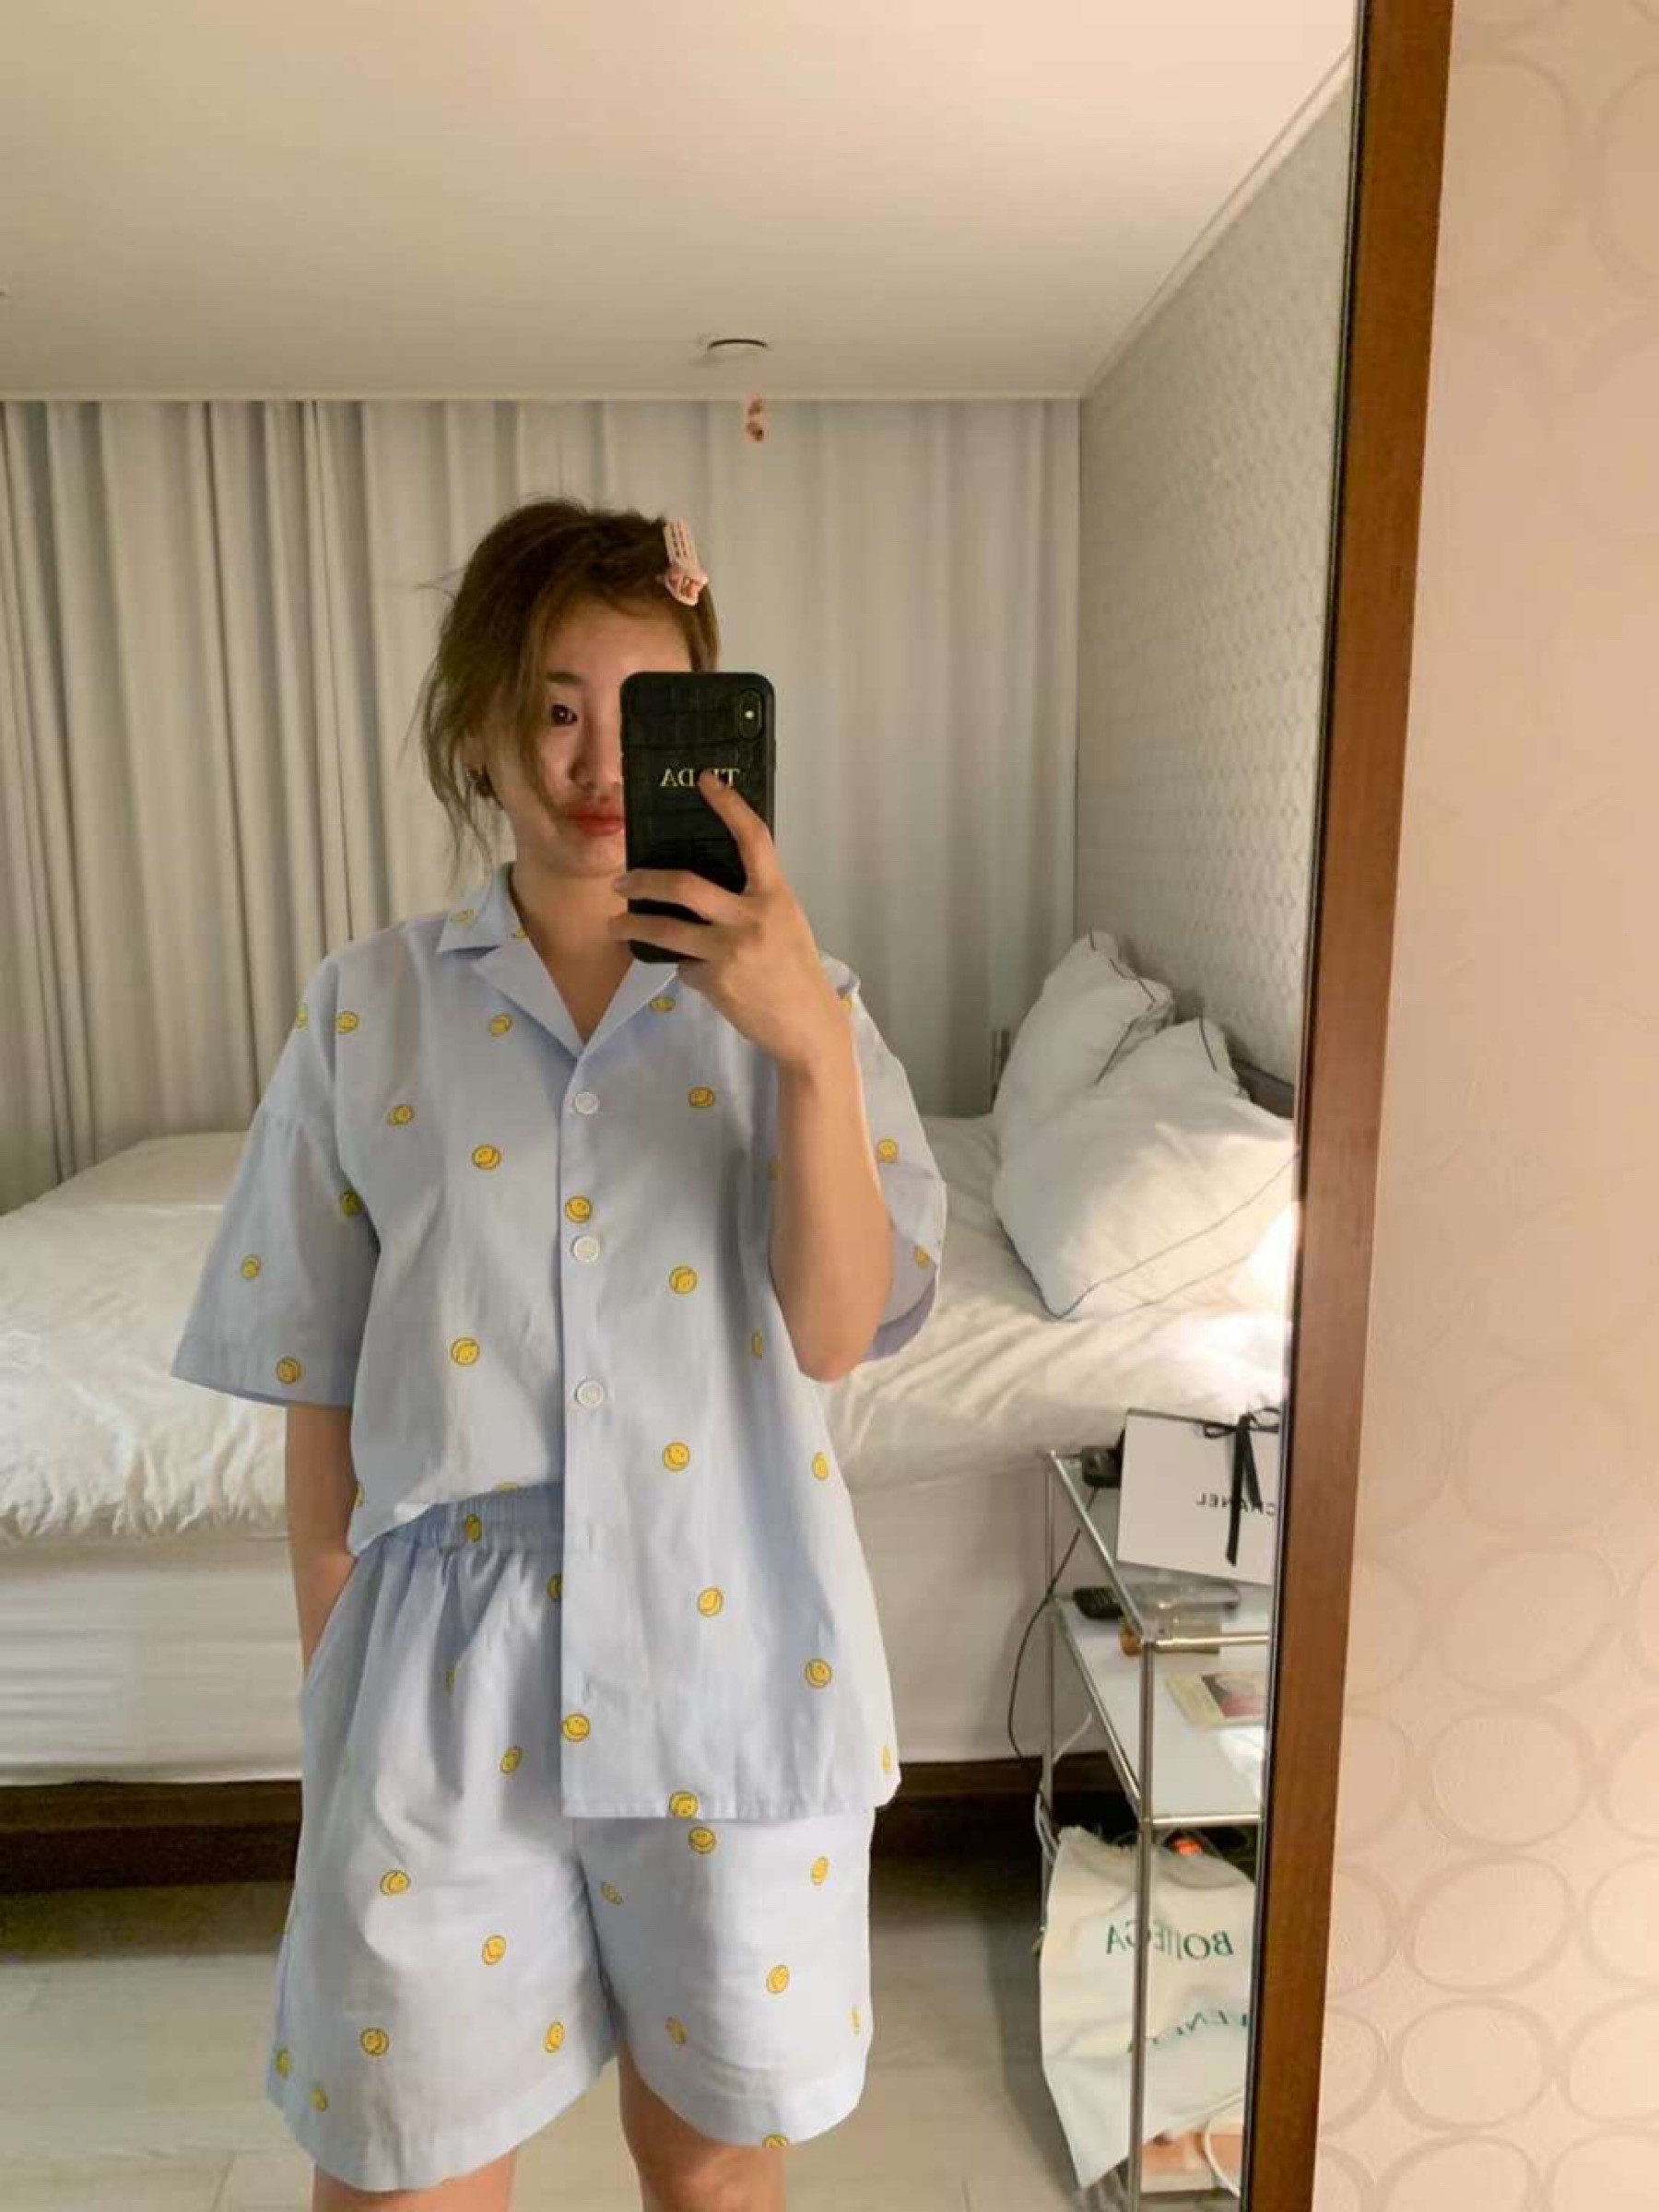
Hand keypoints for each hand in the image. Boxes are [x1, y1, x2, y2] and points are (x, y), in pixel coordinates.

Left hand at [608, 771, 844, 1071]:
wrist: (807, 1025)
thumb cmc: (795, 970)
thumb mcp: (785, 923)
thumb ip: (753, 901)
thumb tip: (706, 888)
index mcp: (775, 896)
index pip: (753, 839)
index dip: (729, 806)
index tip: (705, 780)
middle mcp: (752, 918)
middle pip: (684, 886)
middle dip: (644, 881)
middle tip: (621, 882)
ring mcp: (730, 951)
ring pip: (667, 930)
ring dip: (632, 927)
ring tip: (614, 927)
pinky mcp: (715, 982)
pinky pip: (684, 966)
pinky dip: (683, 968)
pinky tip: (696, 975)